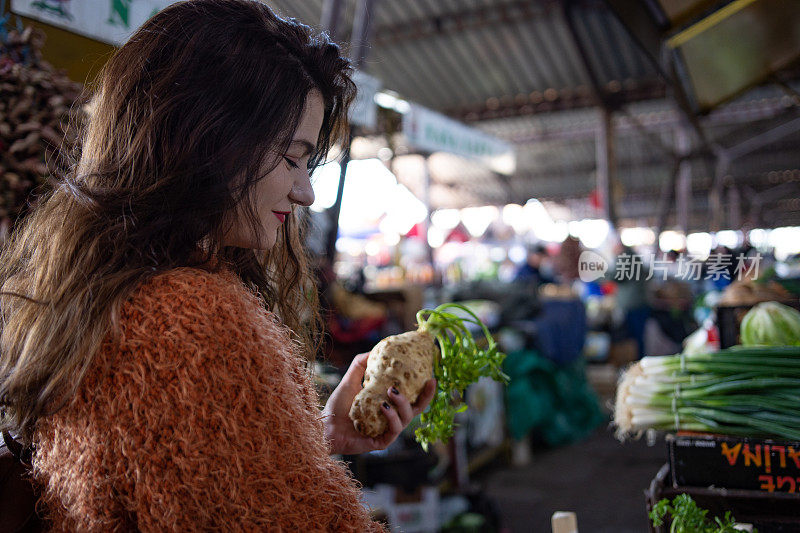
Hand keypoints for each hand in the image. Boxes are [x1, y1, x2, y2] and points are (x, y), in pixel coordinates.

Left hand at [321, 352, 435, 455]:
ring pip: (407, 418)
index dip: (425, 389)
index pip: (413, 397)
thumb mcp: (351, 381)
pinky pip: (393, 430)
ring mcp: (388, 431)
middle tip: (428, 381)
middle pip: (417, 409)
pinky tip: (383, 406)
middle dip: (426, 396)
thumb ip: (361, 365)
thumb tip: (375, 349)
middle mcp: (392, 418)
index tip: (431, 375)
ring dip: (402, 403)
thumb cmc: (338, 406)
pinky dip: (391, 417)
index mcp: (390, 405)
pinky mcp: (381, 442)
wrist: (324, 426)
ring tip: (391, 391)